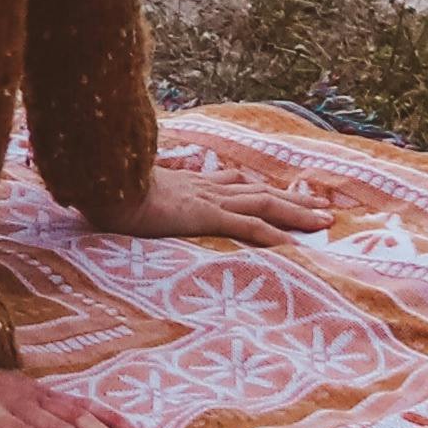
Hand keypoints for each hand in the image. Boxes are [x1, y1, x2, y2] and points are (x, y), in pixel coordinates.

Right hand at [82, 156, 335, 247]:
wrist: (102, 184)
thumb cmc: (109, 188)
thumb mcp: (129, 189)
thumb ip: (140, 191)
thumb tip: (129, 193)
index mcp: (190, 182)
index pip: (236, 183)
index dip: (262, 189)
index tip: (284, 194)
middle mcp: (206, 187)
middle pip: (260, 191)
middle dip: (294, 200)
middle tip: (324, 208)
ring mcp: (208, 199)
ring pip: (265, 204)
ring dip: (297, 213)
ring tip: (326, 223)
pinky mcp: (206, 214)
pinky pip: (249, 226)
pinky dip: (274, 235)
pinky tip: (295, 245)